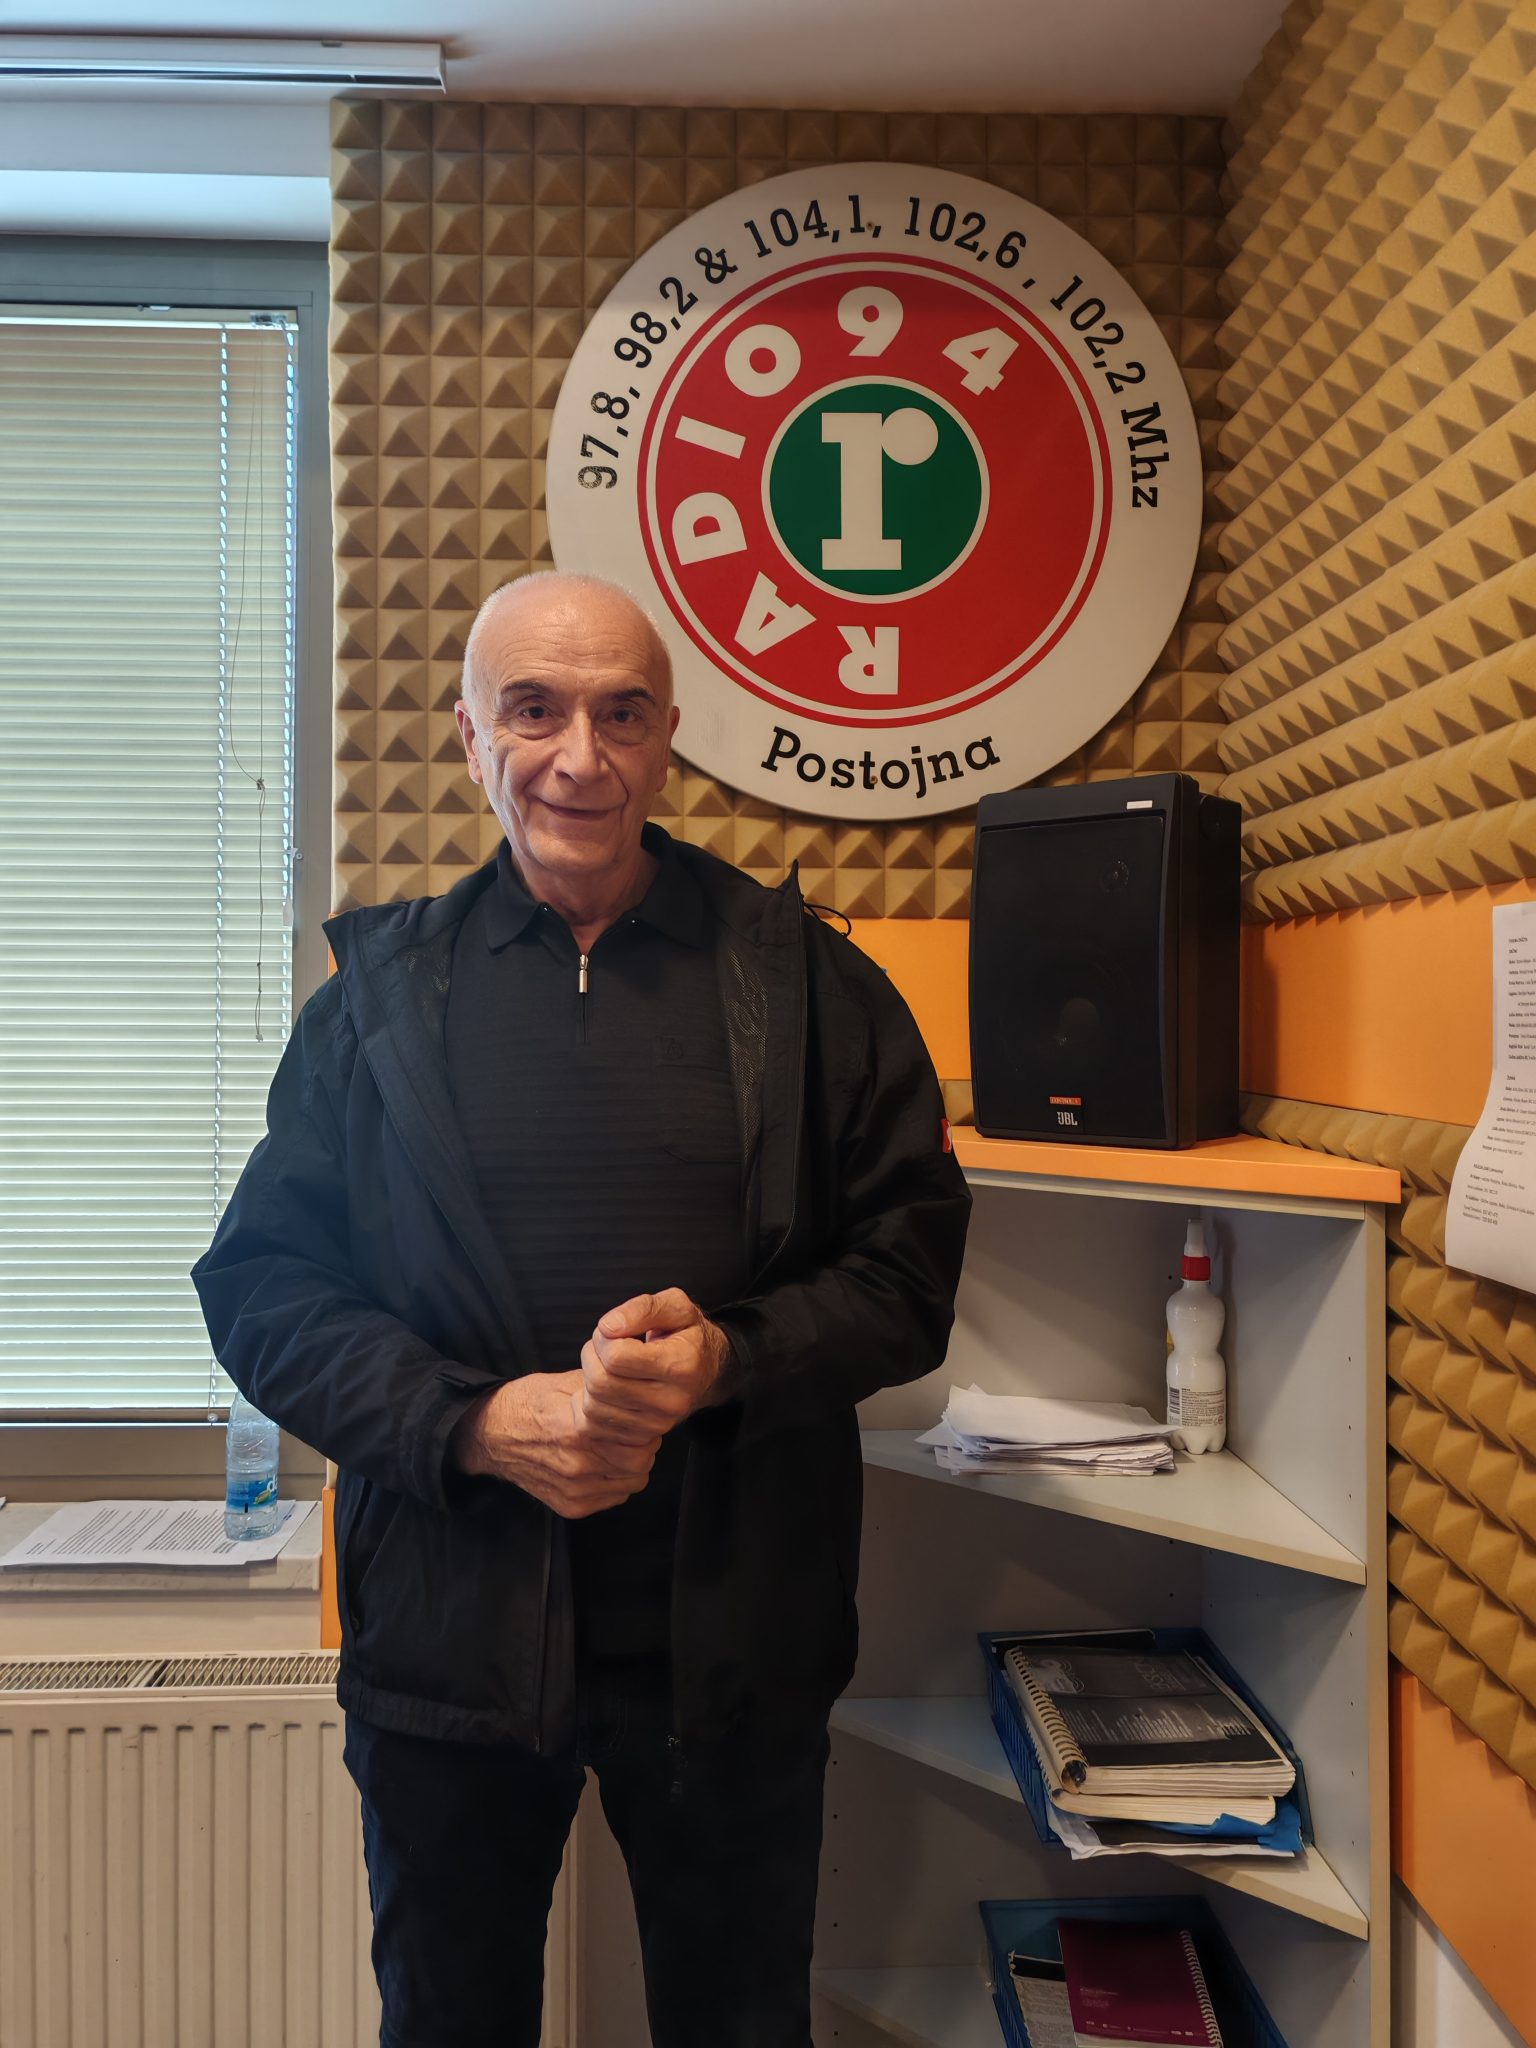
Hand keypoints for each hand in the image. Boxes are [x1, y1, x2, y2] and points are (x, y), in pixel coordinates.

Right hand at [452, 1370, 660, 1518]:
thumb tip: (638, 1385)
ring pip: (632, 1482)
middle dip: (644, 1444)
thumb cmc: (527, 1404)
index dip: (646, 1424)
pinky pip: (614, 1497)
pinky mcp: (570, 1506)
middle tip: (633, 1432)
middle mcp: (577, 1463)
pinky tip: (602, 1464)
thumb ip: (606, 1390)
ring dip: (631, 1464)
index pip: (641, 1435)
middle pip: (640, 1461)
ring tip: (616, 1447)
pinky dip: (616, 1482)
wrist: (490, 1434)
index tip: (641, 1416)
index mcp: (578, 1427)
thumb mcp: (567, 1383)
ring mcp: (574, 1490)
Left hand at [579, 1289, 732, 1442]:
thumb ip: (642, 1309)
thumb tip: (608, 1327)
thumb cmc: (688, 1334)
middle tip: (604, 1347)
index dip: (603, 1338)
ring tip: (607, 1366)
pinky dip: (590, 1404)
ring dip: (588, 1381)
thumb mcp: (675, 1306)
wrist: (706, 1370)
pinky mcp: (642, 1437)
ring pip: (593, 1406)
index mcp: (681, 1365)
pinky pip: (594, 1427)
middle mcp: (672, 1401)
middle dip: (592, 1358)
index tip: (613, 1331)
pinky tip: (606, 1389)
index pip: (616, 1357)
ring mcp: (658, 1424)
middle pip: (601, 1383)